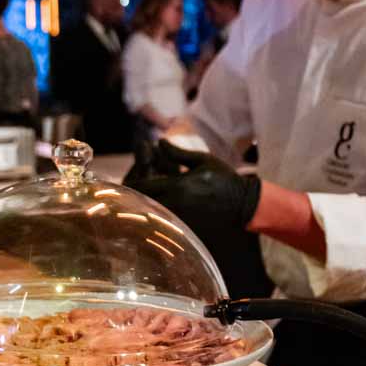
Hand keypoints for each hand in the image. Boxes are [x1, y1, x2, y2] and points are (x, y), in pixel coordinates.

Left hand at [124, 139, 260, 240]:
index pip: (143, 187)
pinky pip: (164, 215)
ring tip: (148, 186)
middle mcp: (176, 204)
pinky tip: (162, 197)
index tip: (123, 176)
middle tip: (133, 182)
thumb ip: (177, 153)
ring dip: (147, 199)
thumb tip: (159, 142)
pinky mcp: (184, 223)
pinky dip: (158, 206)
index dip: (130, 182)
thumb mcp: (202, 160)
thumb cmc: (224, 178)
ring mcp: (180, 216)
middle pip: (143, 201)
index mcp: (178, 187)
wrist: (243, 204)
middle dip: (136, 192)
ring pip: (152, 209)